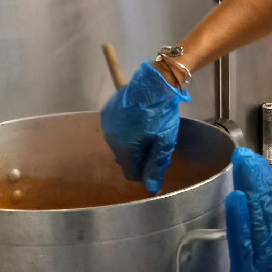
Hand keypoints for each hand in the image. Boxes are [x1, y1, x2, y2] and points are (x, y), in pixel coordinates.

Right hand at [100, 61, 188, 194]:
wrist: (155, 80)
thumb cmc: (161, 113)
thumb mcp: (164, 142)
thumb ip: (155, 167)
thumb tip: (150, 191)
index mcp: (123, 149)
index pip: (131, 173)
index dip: (146, 169)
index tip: (157, 158)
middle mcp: (110, 138)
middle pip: (125, 158)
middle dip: (140, 154)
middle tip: (157, 141)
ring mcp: (107, 123)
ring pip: (121, 143)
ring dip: (133, 140)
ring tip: (149, 127)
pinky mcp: (107, 110)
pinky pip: (117, 128)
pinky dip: (127, 128)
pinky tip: (139, 117)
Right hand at [226, 148, 271, 271]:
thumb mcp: (242, 270)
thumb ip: (239, 230)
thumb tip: (236, 195)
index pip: (260, 191)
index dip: (249, 171)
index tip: (239, 156)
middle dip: (258, 171)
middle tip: (244, 158)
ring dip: (267, 182)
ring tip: (253, 171)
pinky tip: (270, 197)